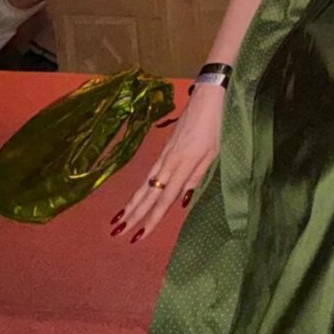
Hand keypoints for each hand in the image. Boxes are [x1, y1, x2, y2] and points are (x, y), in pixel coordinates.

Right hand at [110, 85, 224, 242]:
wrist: (206, 99)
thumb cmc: (216, 126)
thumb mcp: (213, 153)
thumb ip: (197, 176)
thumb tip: (183, 200)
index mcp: (183, 165)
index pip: (165, 199)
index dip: (152, 218)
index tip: (139, 235)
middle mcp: (169, 162)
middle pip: (149, 193)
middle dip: (134, 214)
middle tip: (117, 232)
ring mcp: (164, 155)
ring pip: (145, 183)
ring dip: (132, 203)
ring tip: (119, 219)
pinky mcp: (164, 149)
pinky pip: (150, 173)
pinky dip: (141, 187)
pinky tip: (137, 196)